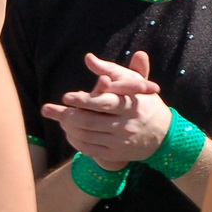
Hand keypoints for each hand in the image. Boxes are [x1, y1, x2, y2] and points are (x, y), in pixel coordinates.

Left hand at [42, 51, 171, 165]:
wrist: (165, 135)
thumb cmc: (145, 103)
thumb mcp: (135, 84)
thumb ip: (111, 70)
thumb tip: (88, 57)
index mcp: (132, 105)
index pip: (106, 102)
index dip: (84, 100)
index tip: (66, 96)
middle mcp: (126, 124)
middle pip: (90, 121)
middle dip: (65, 115)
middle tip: (47, 109)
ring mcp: (121, 141)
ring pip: (86, 135)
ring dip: (67, 127)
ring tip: (56, 117)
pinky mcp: (117, 154)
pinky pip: (90, 148)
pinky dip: (76, 140)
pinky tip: (69, 131)